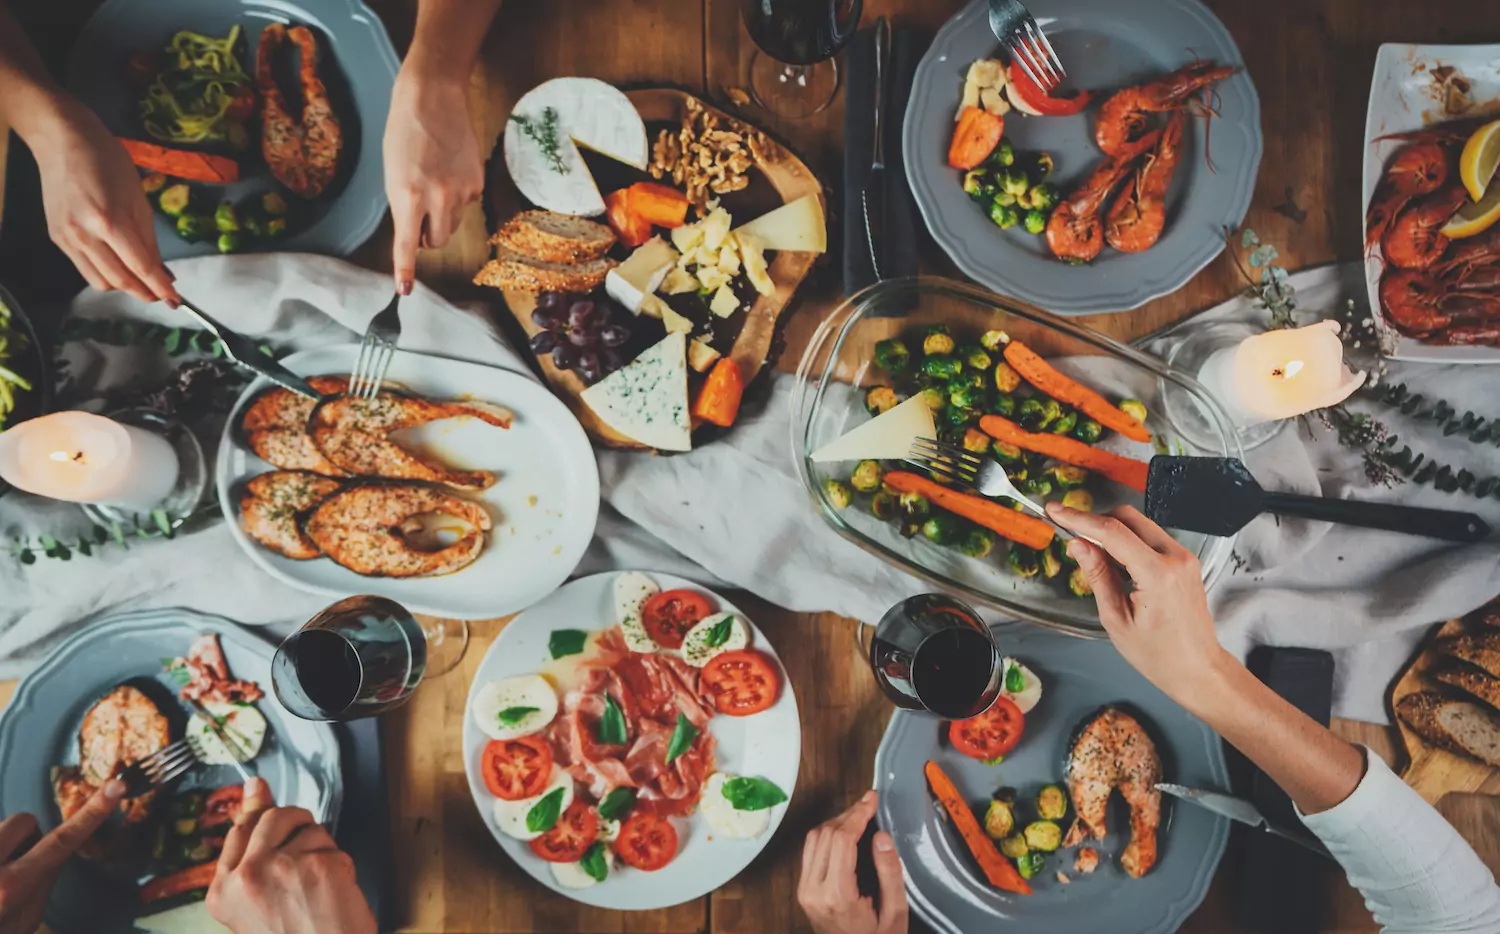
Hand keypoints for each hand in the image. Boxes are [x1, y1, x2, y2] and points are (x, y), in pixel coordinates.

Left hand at [0, 778, 125, 933]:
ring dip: (1, 849)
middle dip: (26, 836)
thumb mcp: (23, 924)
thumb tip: (52, 856)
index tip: (115, 787)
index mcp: (9, 887)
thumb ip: (42, 886)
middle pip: (22, 821)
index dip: (91, 813)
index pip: (61, 841)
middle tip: (16, 865)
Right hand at [29, 96, 177, 304]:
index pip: (141, 267)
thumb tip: (163, 273)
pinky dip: (105, 274)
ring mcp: (67, 238)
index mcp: (111, 221)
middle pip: (121, 280)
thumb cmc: (108, 162)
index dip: (161, 288)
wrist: (63, 141)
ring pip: (100, 281)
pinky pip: (85, 268)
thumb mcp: (139, 199)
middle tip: (163, 295)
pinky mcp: (56, 238)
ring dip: (125, 287)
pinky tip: (119, 267)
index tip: (176, 300)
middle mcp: (85, 234)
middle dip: (145, 292)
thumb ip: (149, 240)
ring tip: (142, 282)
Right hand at [207, 778, 373, 933]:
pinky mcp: (319, 865)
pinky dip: (342, 866)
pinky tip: (337, 894)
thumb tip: (256, 787)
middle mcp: (247, 875)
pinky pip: (335, 848)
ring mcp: (282, 867)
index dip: (254, 809)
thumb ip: (250, 856)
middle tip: (309, 848)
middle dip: (296, 823)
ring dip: (323, 850)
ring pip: (310, 830)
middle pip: (274, 818)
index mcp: (223, 891)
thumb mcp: (253, 908)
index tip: (259, 788)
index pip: (238, 832)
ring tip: (320, 889)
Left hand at [382, 63, 484, 294]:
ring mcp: (461, 192)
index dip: (404, 271)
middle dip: (429, 235)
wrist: (433, 98)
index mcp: (408, 196)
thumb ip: (404, 206)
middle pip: (437, 241)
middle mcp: (437, 199)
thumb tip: (417, 234)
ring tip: (435, 181)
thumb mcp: (393, 174)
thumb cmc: (404, 133)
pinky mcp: (477, 183)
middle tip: (421, 213)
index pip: (407, 245)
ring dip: (444, 215)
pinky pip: (467, 205)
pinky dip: (458, 196)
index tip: (404, 292)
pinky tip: (450, 170)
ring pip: (453, 224)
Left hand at [797, 790, 907, 933]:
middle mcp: (814, 890)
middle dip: (848, 815)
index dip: (857, 815)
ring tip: (859, 815)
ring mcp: (805, 890)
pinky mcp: (803, 890)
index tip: (871, 800)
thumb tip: (882, 836)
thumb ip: (890, 874)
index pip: (841, 840)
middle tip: (869, 804)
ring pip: (814, 839)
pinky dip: (826, 834)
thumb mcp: (895, 913)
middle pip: (826, 835)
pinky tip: (844, 832)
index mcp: (837, 896)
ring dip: (836, 821)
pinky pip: (810, 851)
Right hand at [1046, 503, 1231, 703]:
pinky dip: (1128, 542)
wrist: (1198, 669)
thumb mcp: (1116, 619)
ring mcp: (1184, 558)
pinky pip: (1151, 538)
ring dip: (1112, 532)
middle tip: (1069, 530)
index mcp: (1157, 575)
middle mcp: (1175, 558)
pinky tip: (1115, 563)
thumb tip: (1077, 544)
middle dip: (1095, 520)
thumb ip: (1097, 575)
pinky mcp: (1184, 561)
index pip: (1112, 532)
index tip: (1055, 511)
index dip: (1079, 518)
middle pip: (1128, 517)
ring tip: (1093, 556)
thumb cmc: (1158, 655)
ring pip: (1140, 525)